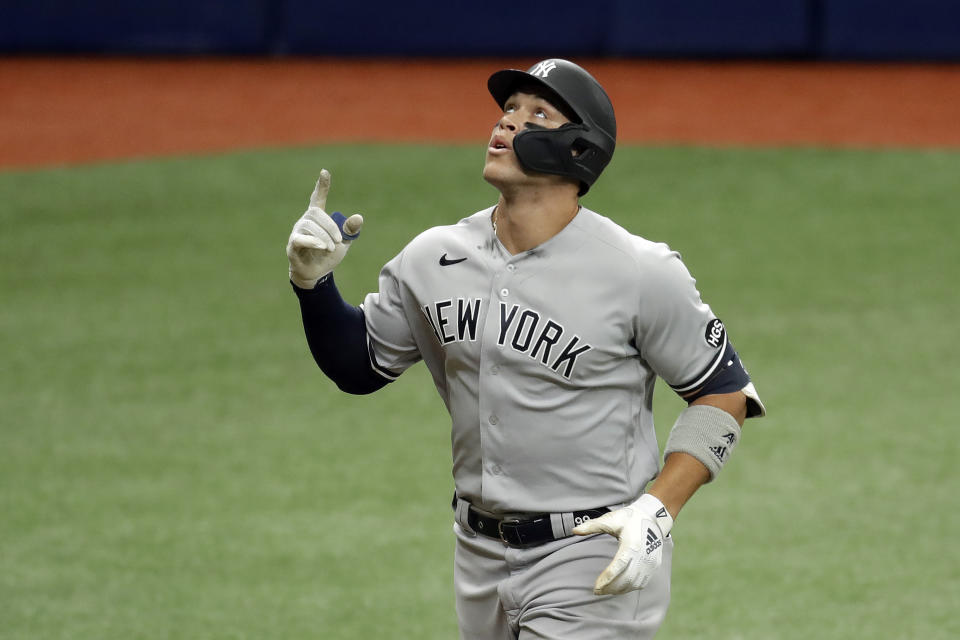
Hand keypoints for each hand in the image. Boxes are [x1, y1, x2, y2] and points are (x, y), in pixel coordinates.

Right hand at [286, 169, 363, 288]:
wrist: (317, 274)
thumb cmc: (328, 254)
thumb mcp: (344, 242)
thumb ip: (350, 230)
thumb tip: (359, 217)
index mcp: (317, 218)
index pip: (318, 198)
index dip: (321, 186)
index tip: (325, 172)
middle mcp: (305, 221)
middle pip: (316, 214)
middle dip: (330, 226)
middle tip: (339, 241)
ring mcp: (297, 232)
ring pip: (309, 227)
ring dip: (324, 237)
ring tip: (331, 249)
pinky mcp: (293, 245)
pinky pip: (300, 239)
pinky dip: (312, 242)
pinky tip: (322, 246)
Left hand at [572, 494, 673, 594]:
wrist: (653, 518)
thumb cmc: (630, 518)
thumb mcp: (610, 519)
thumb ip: (592, 526)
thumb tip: (574, 530)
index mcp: (632, 545)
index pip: (618, 566)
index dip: (606, 579)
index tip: (596, 587)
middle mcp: (643, 556)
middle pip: (626, 579)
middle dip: (610, 588)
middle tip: (597, 591)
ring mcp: (650, 562)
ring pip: (634, 583)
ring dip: (619, 589)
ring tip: (606, 590)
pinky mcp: (654, 565)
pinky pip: (642, 583)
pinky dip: (630, 587)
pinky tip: (619, 587)